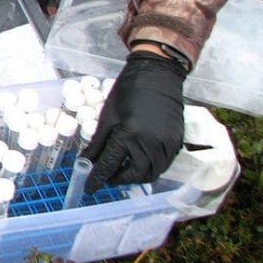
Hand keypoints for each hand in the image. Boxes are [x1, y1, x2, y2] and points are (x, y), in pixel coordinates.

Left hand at [82, 50, 185, 192]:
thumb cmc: (128, 91)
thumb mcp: (107, 116)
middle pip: (134, 174)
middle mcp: (151, 143)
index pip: (110, 165)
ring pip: (151, 172)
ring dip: (135, 176)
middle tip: (107, 177)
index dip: (98, 178)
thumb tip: (85, 162)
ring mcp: (167, 144)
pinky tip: (138, 163)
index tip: (89, 187)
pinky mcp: (176, 141)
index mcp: (129, 135)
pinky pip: (163, 164)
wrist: (157, 75)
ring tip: (121, 171)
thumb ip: (97, 143)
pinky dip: (150, 168)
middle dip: (119, 179)